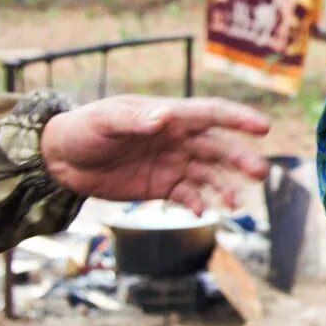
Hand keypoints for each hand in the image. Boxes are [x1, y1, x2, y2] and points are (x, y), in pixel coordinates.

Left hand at [40, 95, 270, 212]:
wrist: (62, 159)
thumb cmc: (84, 129)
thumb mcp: (106, 121)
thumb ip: (136, 120)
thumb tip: (166, 117)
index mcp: (169, 115)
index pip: (210, 114)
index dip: (238, 119)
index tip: (263, 128)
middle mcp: (177, 138)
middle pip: (217, 147)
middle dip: (240, 159)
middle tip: (260, 173)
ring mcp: (172, 162)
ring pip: (208, 174)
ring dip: (225, 186)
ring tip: (235, 203)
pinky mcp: (162, 185)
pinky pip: (188, 194)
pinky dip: (198, 203)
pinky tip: (201, 212)